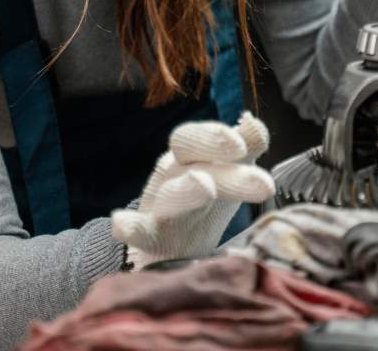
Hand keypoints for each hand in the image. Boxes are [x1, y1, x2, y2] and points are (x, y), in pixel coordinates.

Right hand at [111, 112, 274, 268]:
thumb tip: (254, 123)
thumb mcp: (231, 173)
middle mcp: (174, 173)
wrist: (176, 254)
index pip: (200, 135)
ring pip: (171, 193)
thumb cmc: (207, 207)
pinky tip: (122, 224)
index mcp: (193, 156)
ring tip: (205, 186)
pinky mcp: (150, 238)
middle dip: (215, 150)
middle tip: (256, 175)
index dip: (218, 136)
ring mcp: (160, 205)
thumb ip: (247, 146)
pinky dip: (130, 227)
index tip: (244, 148)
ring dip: (187, 189)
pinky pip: (138, 231)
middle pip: (187, 152)